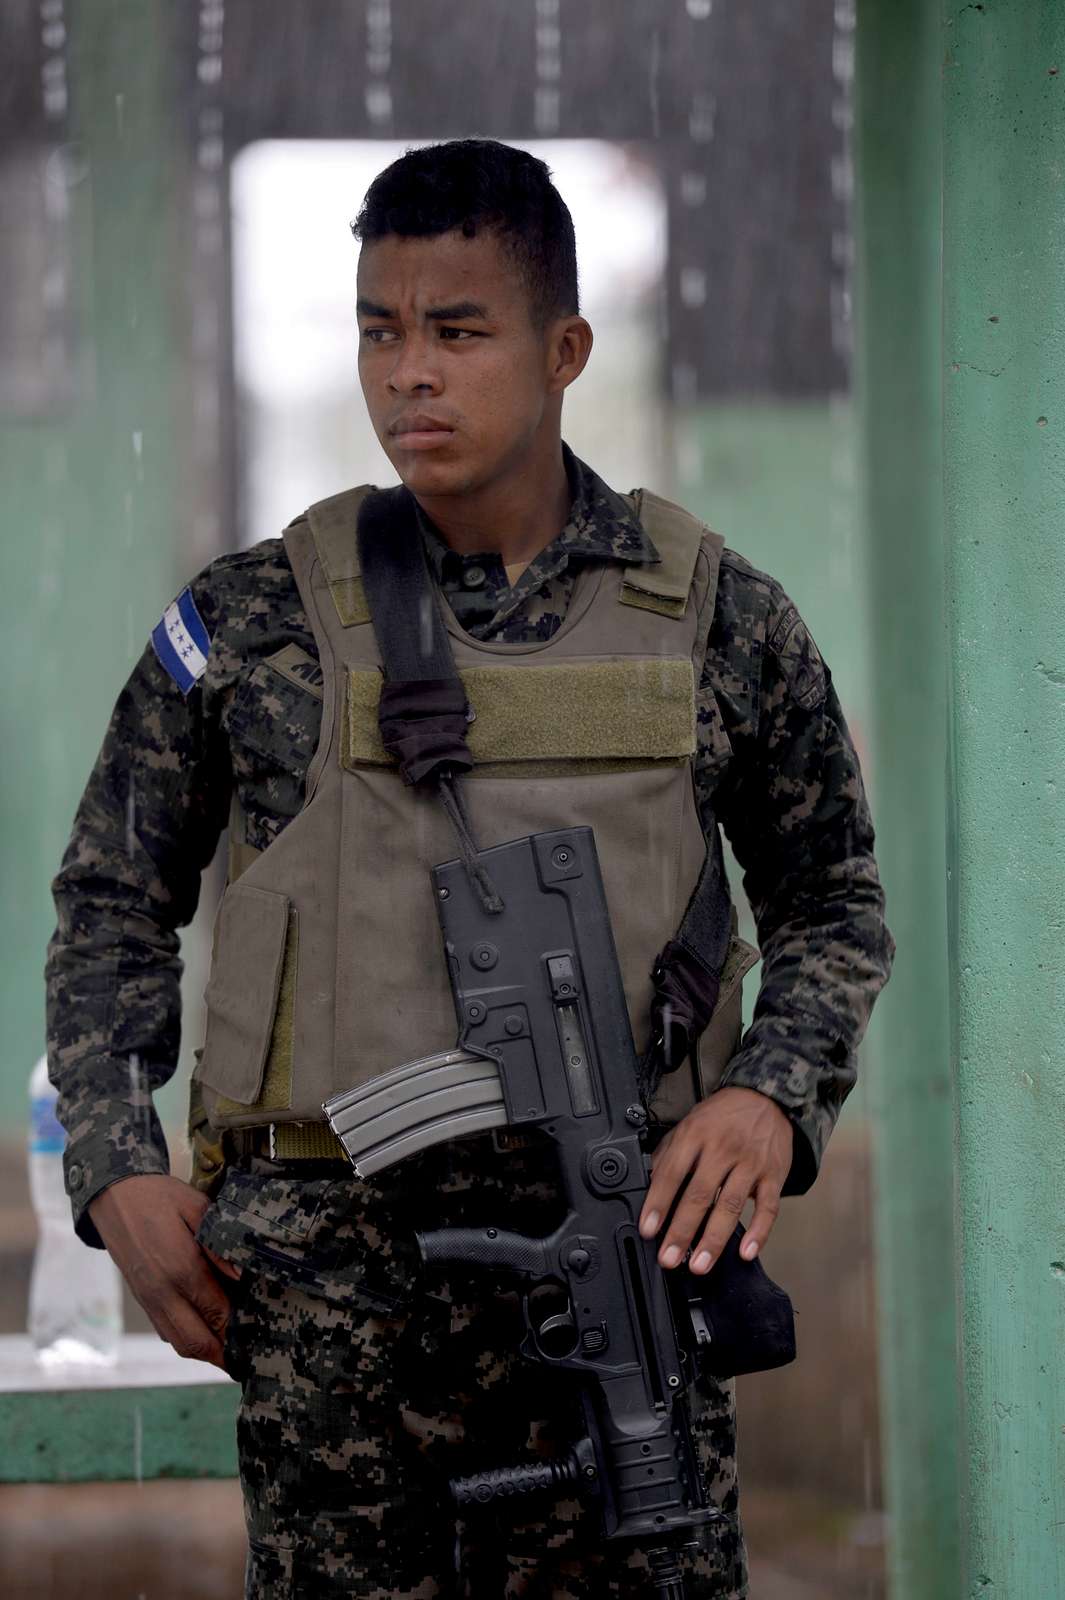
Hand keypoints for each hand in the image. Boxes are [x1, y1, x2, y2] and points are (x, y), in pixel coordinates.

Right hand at [88, 1174, 240, 1367]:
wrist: (113, 1196)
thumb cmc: (160, 1197)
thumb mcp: (196, 1207)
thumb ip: (219, 1244)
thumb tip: (241, 1275)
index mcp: (181, 1268)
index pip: (217, 1313)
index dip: (239, 1330)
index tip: (261, 1338)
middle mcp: (163, 1292)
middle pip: (197, 1341)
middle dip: (224, 1356)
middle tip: (249, 1360)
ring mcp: (149, 1300)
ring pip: (179, 1343)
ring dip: (205, 1353)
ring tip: (232, 1353)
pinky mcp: (142, 1300)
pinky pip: (166, 1332)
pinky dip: (187, 1340)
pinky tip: (206, 1332)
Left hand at [638, 1087, 792, 1275]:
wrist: (765, 1098)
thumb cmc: (722, 1116)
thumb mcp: (689, 1124)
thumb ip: (669, 1154)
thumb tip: (648, 1185)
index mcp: (696, 1135)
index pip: (672, 1173)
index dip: (658, 1203)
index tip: (648, 1229)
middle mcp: (723, 1149)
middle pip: (700, 1194)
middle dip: (682, 1230)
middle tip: (669, 1257)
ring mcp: (750, 1163)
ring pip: (731, 1205)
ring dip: (714, 1239)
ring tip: (700, 1263)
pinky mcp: (773, 1175)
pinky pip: (768, 1208)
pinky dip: (759, 1233)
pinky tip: (745, 1252)